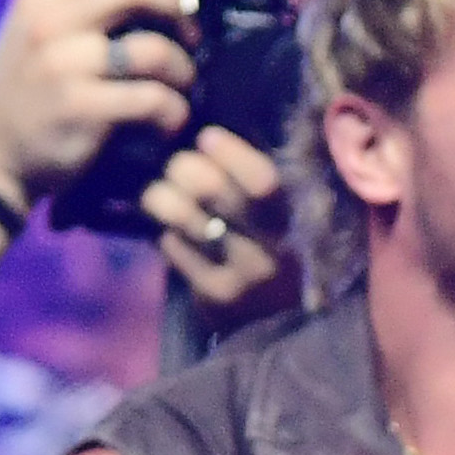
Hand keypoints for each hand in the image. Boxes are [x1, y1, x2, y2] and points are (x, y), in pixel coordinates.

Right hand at [0, 0, 202, 196]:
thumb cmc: (26, 94)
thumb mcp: (32, 35)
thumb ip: (77, 9)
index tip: (161, 6)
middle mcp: (46, 24)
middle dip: (176, 12)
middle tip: (189, 40)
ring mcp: (61, 65)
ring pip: (154, 49)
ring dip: (183, 70)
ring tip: (180, 88)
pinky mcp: (80, 107)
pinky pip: (153, 98)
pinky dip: (174, 111)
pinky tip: (168, 121)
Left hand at [141, 127, 298, 321]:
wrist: (280, 322)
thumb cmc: (271, 248)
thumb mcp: (275, 213)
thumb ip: (252, 179)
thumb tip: (210, 131)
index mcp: (293, 220)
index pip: (262, 182)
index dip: (230, 154)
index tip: (206, 137)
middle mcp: (273, 250)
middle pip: (214, 192)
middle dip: (184, 169)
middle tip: (176, 166)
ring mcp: (244, 277)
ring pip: (186, 218)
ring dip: (164, 198)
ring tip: (161, 193)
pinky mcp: (216, 295)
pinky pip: (174, 247)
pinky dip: (167, 233)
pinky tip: (174, 233)